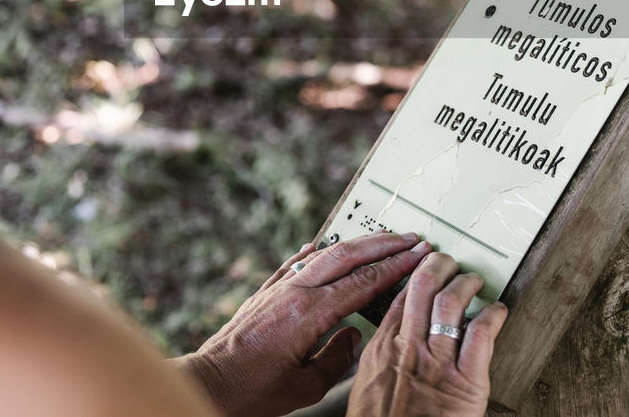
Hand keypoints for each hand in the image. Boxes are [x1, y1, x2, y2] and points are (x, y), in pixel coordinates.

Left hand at [174, 231, 430, 416]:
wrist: (210, 383)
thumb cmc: (255, 391)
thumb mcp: (306, 386)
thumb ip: (336, 359)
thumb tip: (353, 337)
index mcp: (310, 314)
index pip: (363, 283)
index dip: (394, 266)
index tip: (418, 253)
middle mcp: (294, 292)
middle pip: (347, 257)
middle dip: (383, 244)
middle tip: (410, 236)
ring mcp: (277, 289)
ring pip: (322, 255)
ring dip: (354, 245)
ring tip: (378, 237)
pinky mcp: (262, 293)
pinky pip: (292, 264)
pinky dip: (311, 252)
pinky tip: (319, 243)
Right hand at [348, 252, 507, 416]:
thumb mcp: (369, 387)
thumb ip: (382, 359)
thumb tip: (393, 340)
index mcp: (383, 348)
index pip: (399, 295)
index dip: (413, 272)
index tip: (422, 263)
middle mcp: (408, 348)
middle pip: (422, 286)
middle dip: (439, 265)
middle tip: (448, 262)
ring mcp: (437, 363)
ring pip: (452, 302)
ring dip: (467, 283)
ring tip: (474, 281)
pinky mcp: (466, 382)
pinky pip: (481, 334)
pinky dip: (492, 315)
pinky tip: (497, 311)